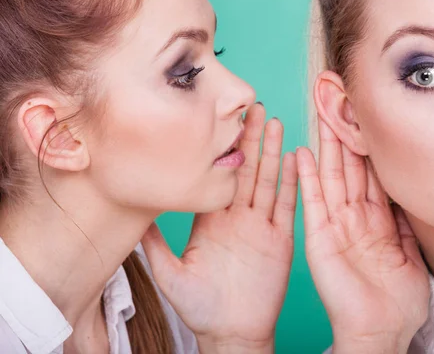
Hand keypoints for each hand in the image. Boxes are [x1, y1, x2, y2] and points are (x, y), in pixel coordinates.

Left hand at [142, 104, 297, 352]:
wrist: (230, 331)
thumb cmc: (200, 306)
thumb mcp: (169, 273)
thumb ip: (154, 243)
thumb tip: (134, 215)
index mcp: (213, 220)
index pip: (220, 176)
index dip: (224, 149)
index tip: (224, 121)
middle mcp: (238, 218)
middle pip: (247, 170)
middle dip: (252, 139)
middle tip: (255, 108)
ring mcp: (261, 227)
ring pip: (268, 182)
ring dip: (273, 153)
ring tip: (275, 123)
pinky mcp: (280, 240)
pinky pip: (287, 207)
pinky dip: (292, 183)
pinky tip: (294, 159)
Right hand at [297, 118, 429, 353]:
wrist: (381, 330)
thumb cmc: (398, 301)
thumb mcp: (412, 256)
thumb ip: (406, 224)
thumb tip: (410, 194)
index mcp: (377, 220)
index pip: (371, 173)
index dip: (370, 145)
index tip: (368, 116)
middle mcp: (354, 216)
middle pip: (348, 167)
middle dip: (344, 133)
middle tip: (339, 102)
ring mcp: (336, 225)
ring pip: (330, 177)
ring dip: (326, 146)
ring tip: (321, 114)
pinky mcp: (320, 238)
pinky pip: (312, 203)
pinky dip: (307, 179)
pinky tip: (302, 154)